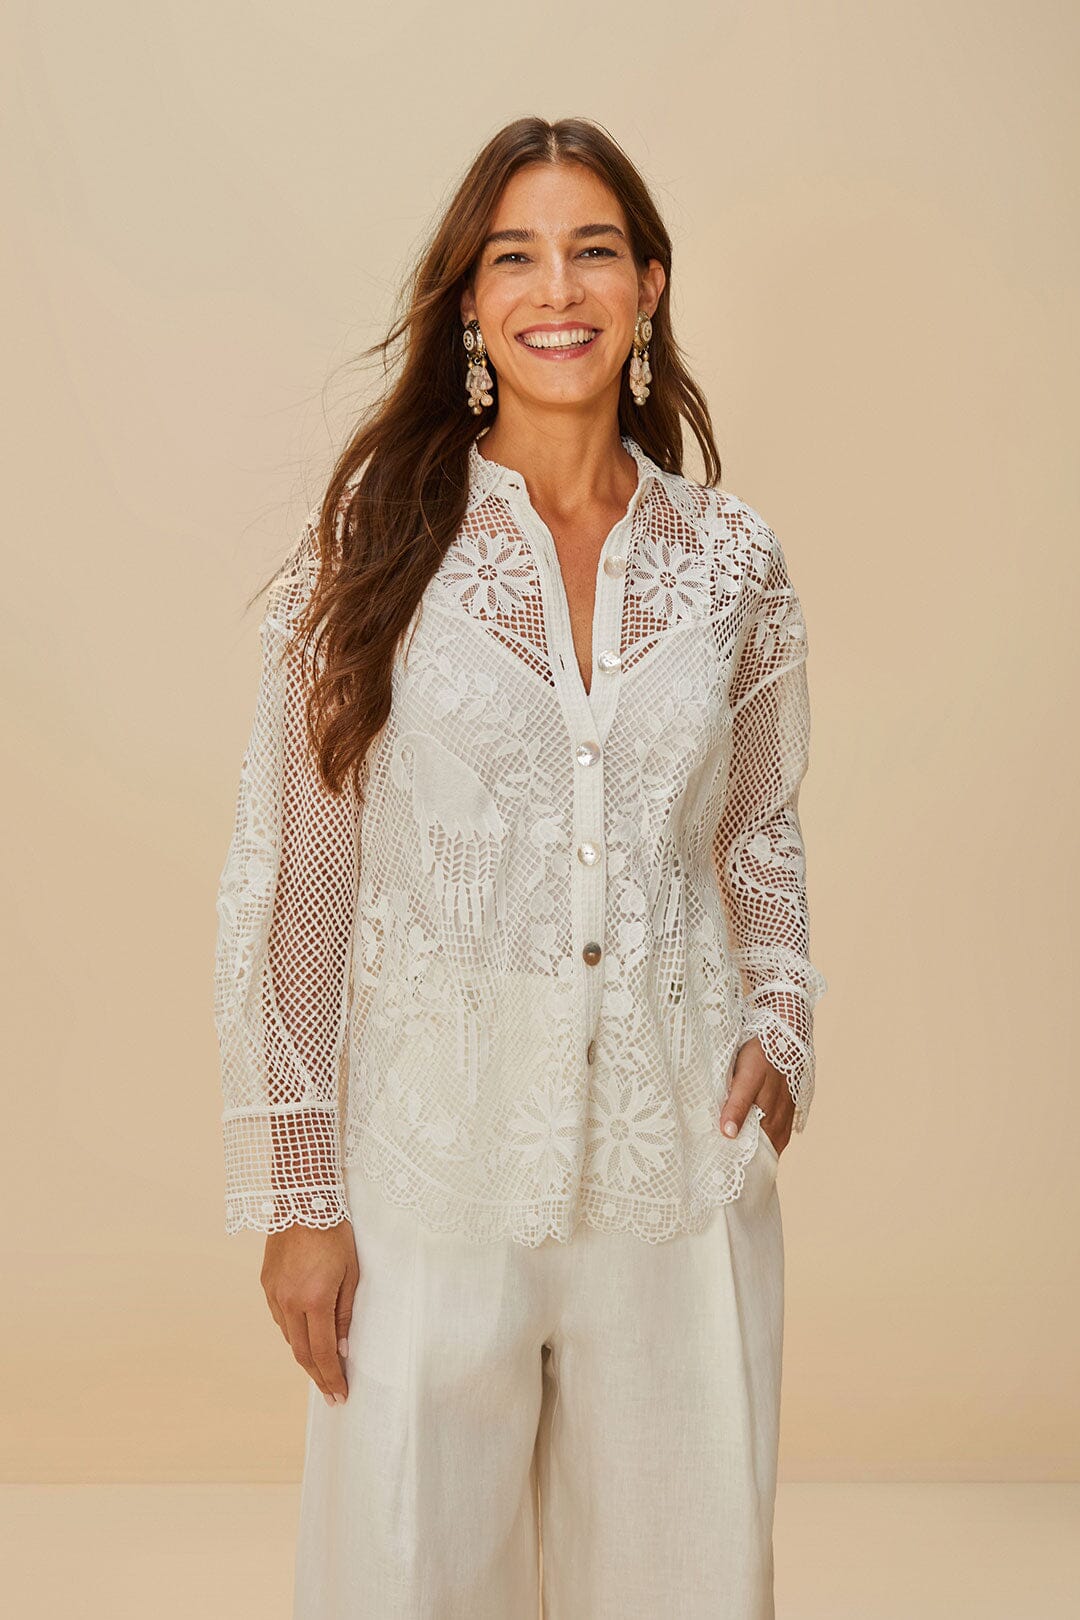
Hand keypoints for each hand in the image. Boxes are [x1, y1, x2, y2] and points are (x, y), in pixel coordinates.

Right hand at [261, 1221, 358, 1405]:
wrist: (303, 1200)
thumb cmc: (335, 1234)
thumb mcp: (351, 1274)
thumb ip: (344, 1314)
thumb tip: (341, 1349)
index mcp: (313, 1299)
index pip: (321, 1352)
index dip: (331, 1377)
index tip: (341, 1394)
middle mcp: (288, 1301)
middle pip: (301, 1352)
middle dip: (318, 1376)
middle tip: (332, 1394)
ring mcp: (273, 1293)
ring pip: (288, 1336)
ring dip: (305, 1355)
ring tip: (321, 1369)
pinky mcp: (266, 1284)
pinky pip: (279, 1318)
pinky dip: (293, 1333)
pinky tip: (304, 1337)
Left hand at [719, 1036, 793, 1157]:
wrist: (783, 1034)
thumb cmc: (763, 1055)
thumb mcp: (748, 1077)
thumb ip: (738, 1105)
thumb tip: (729, 1134)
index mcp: (772, 1124)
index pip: (754, 1158)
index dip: (736, 1165)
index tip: (714, 1174)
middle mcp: (779, 1127)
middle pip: (756, 1153)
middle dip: (736, 1159)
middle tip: (710, 1166)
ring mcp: (781, 1120)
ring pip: (761, 1144)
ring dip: (743, 1148)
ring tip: (718, 1154)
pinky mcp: (780, 1112)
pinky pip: (766, 1133)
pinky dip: (752, 1137)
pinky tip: (735, 1135)